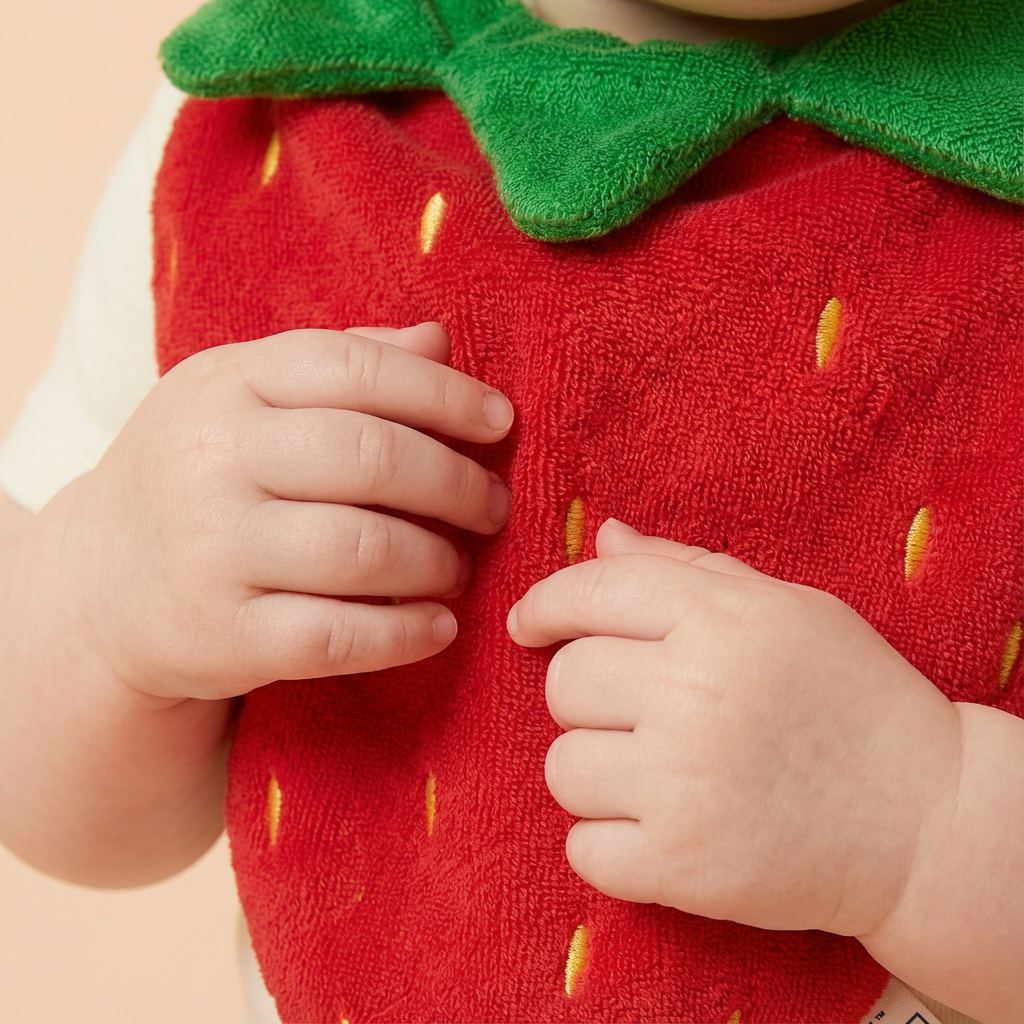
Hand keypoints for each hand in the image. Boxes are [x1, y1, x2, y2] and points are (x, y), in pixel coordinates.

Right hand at [61, 322, 512, 701]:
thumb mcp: (246, 399)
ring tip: (459, 565)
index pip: (353, 368)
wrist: (99, 585)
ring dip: (437, 560)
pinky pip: (337, 638)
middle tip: (492, 506)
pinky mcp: (220, 637)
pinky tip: (438, 627)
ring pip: (362, 550)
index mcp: (225, 384)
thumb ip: (342, 363)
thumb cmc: (201, 476)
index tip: (500, 423)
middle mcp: (210, 460)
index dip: (444, 394)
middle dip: (457, 483)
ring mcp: (210, 551)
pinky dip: (405, 634)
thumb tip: (439, 339)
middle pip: (370, 458)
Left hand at [507, 518, 961, 937]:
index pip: (590, 593)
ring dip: (596, 771)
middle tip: (640, 711)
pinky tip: (659, 828)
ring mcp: (683, 785)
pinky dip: (608, 843)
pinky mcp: (682, 866)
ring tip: (657, 775)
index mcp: (721, 621)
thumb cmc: (850, 697)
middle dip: (587, 694)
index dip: (546, 605)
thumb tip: (605, 537)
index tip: (529, 623)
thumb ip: (687, 567)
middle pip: (564, 682)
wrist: (924, 821)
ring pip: (563, 768)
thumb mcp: (786, 608)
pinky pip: (582, 848)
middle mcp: (694, 695)